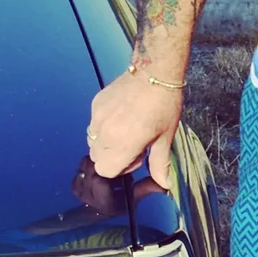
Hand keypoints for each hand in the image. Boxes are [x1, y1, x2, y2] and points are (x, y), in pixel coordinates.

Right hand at [87, 66, 183, 187]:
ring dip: (106, 143)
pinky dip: (104, 126)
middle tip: (132, 143)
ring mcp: (97, 117)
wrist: (154, 72)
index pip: (105, 170)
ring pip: (92, 141)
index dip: (120, 168)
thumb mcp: (165, 138)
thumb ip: (160, 164)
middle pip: (96, 158)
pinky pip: (93, 124)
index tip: (135, 156)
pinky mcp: (95, 104)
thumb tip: (164, 185)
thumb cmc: (164, 105)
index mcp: (123, 143)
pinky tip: (121, 116)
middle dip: (112, 156)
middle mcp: (105, 132)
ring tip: (126, 130)